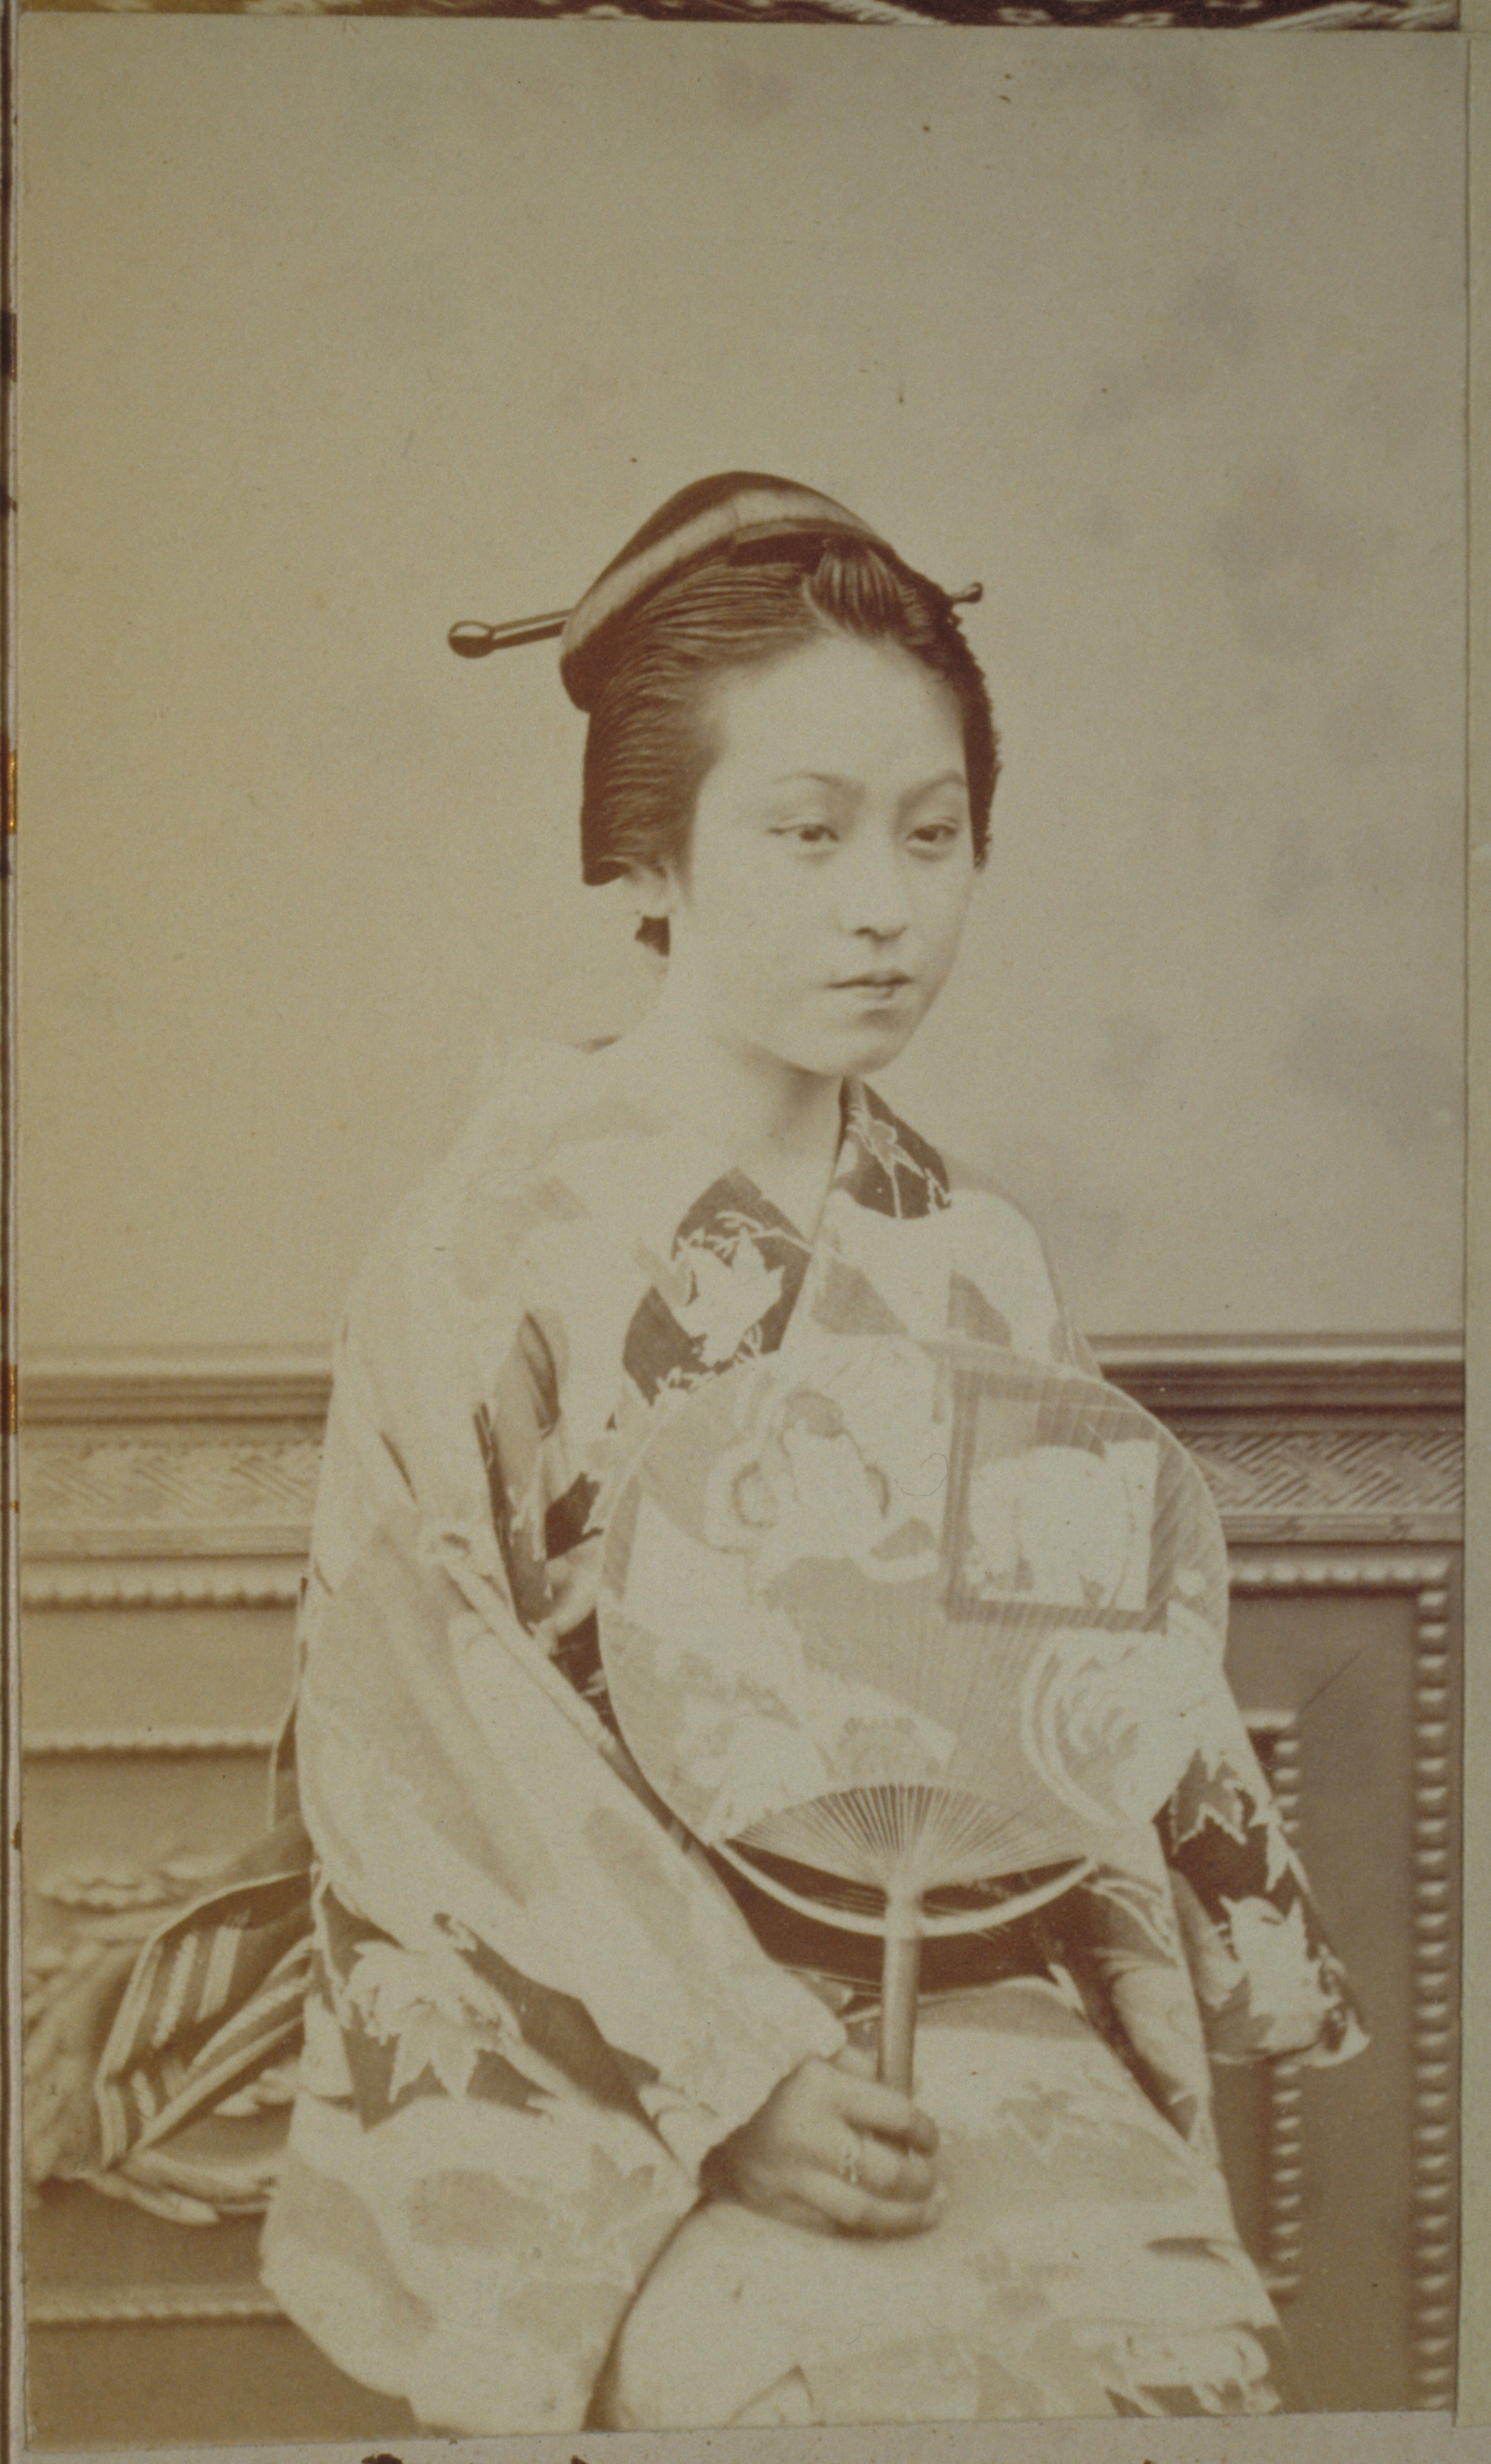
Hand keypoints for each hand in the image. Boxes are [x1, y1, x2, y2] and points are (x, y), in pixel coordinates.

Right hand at [706, 2045, 940, 2236]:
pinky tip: (883, 2223)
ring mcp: (790, 2176)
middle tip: (934, 2181)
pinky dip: (863, 2228)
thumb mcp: (817, 2054)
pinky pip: (830, 2226)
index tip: (929, 2137)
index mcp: (822, 2087)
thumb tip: (915, 2088)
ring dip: (905, 2218)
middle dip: (920, 2181)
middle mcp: (809, 2134)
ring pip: (862, 2212)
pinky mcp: (773, 2204)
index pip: (895, 2115)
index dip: (923, 2131)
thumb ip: (864, 2068)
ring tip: (930, 2211)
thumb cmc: (769, 2073)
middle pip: (885, 2172)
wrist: (700, 2102)